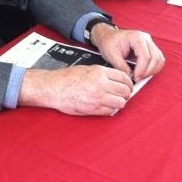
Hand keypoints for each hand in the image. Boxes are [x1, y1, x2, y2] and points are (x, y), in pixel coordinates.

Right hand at [18, 64, 133, 115]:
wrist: (53, 88)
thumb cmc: (66, 78)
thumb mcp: (86, 69)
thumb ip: (102, 74)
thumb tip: (115, 81)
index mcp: (99, 72)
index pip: (123, 77)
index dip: (128, 83)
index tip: (128, 86)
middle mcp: (100, 84)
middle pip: (124, 91)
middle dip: (126, 94)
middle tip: (123, 95)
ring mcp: (97, 97)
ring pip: (120, 102)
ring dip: (119, 103)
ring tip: (115, 102)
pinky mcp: (93, 109)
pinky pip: (110, 111)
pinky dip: (110, 110)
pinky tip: (106, 107)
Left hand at [90, 24, 164, 82]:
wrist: (108, 36)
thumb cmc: (108, 43)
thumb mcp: (111, 55)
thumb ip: (121, 67)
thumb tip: (131, 77)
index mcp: (136, 37)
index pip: (145, 56)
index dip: (142, 70)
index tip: (136, 78)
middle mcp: (145, 38)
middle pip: (155, 58)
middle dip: (147, 71)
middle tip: (137, 79)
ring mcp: (149, 42)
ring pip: (159, 59)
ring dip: (152, 70)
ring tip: (140, 76)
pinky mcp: (150, 47)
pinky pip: (158, 59)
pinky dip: (153, 68)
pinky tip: (143, 72)